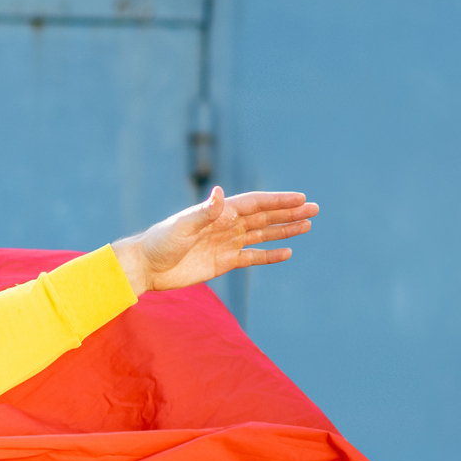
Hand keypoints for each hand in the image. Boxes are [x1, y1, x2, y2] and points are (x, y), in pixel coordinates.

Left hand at [112, 188, 317, 294]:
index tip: (300, 198)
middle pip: (263, 217)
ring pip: (261, 235)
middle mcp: (225, 225)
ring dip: (284, 230)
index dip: (277, 201)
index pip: (255, 203)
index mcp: (219, 212)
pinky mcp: (222, 263)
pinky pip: (251, 257)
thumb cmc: (160, 242)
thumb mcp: (182, 226)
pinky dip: (268, 255)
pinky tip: (286, 252)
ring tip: (307, 226)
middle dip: (289, 213)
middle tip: (314, 209)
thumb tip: (219, 193)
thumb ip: (204, 212)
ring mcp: (225, 243)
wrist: (146, 268)